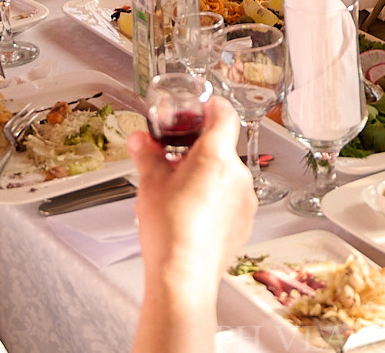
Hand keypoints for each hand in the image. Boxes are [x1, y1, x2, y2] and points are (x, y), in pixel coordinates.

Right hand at [127, 96, 255, 308]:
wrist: (183, 277)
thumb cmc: (169, 232)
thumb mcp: (150, 185)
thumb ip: (147, 155)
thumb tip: (139, 140)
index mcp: (215, 156)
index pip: (224, 115)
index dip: (212, 107)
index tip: (202, 108)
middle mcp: (237, 174)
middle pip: (221, 149)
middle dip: (199, 152)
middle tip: (175, 161)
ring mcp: (245, 200)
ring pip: (227, 176)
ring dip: (208, 178)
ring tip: (180, 195)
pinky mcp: (245, 222)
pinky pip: (232, 200)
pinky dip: (216, 200)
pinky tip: (194, 216)